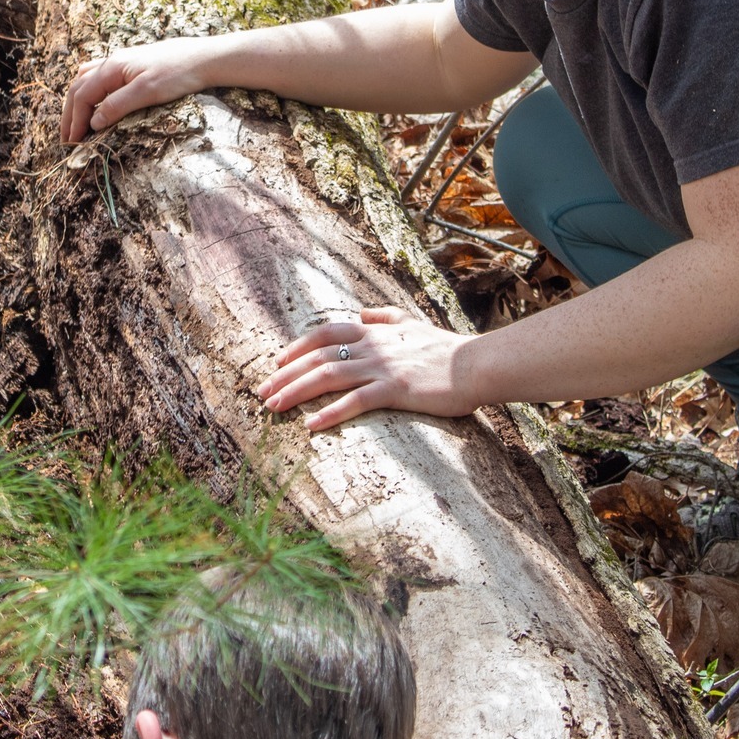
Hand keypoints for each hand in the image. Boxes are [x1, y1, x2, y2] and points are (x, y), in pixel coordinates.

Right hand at [60, 38, 217, 142]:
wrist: (203, 57)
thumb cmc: (178, 74)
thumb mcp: (147, 92)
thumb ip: (118, 105)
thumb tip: (93, 122)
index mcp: (112, 67)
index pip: (82, 96)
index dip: (74, 121)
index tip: (72, 144)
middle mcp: (111, 62)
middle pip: (79, 88)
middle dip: (70, 114)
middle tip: (66, 140)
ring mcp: (120, 62)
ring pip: (85, 81)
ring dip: (76, 102)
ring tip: (74, 123)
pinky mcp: (130, 65)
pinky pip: (98, 76)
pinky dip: (88, 91)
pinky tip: (92, 100)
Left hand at [256, 307, 478, 428]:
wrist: (477, 365)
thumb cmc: (446, 349)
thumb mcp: (412, 323)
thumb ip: (385, 316)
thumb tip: (363, 313)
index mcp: (374, 331)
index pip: (324, 334)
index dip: (297, 347)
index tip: (276, 361)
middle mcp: (372, 345)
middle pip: (317, 357)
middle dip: (284, 375)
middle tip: (261, 393)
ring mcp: (382, 367)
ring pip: (328, 377)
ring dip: (296, 392)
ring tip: (274, 408)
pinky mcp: (396, 389)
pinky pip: (356, 401)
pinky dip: (330, 413)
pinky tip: (311, 426)